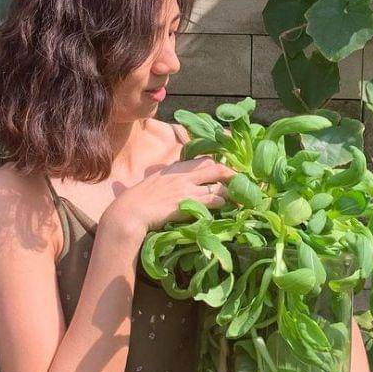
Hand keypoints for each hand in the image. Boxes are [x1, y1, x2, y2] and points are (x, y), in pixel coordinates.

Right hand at [102, 157, 236, 238]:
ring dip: (230, 193)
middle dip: (231, 173)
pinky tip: (225, 207)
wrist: (129, 212)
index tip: (229, 167)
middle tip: (243, 181)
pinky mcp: (187, 203)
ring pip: (217, 186)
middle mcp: (182, 175)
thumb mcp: (154, 182)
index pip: (202, 159)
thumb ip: (167, 179)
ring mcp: (186, 188)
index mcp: (175, 168)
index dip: (218, 162)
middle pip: (214, 167)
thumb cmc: (137, 200)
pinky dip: (221, 203)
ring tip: (238, 199)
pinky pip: (211, 201)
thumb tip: (172, 180)